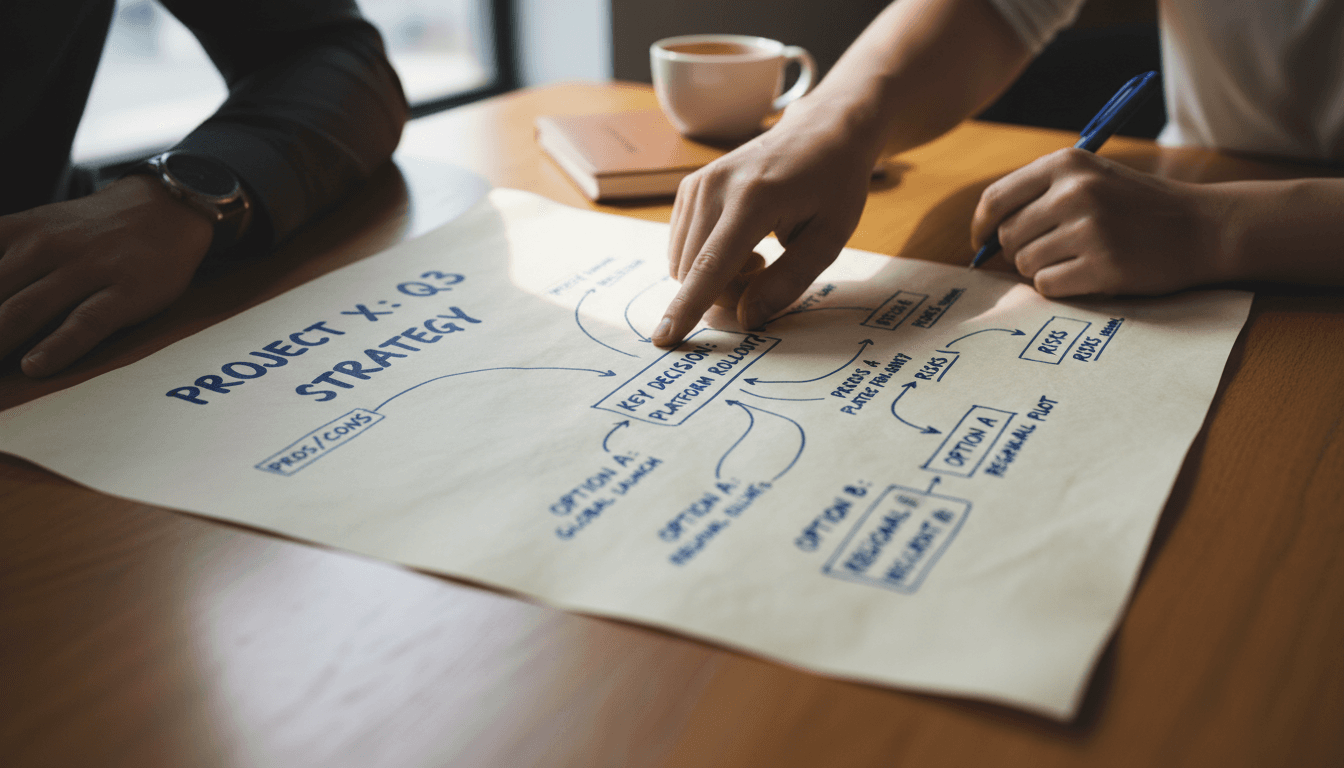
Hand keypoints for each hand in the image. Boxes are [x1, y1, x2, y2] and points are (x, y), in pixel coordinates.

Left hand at [0, 175, 213, 376]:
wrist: (167, 209)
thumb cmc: (95, 230)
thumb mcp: (35, 228)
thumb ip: (2, 259)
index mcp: (16, 233)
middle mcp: (44, 249)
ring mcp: (86, 270)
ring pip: (25, 311)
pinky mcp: (124, 292)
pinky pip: (85, 322)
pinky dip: (58, 346)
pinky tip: (35, 366)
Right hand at [653, 97, 882, 345]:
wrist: (822, 131)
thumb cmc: (834, 185)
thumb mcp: (829, 238)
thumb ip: (788, 282)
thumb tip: (746, 319)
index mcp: (754, 199)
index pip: (711, 265)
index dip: (688, 308)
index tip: (665, 340)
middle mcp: (715, 187)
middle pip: (693, 272)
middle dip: (724, 294)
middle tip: (767, 277)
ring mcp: (697, 184)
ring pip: (682, 262)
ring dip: (715, 278)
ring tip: (758, 257)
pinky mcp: (690, 188)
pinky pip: (681, 246)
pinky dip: (706, 259)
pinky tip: (740, 243)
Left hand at [971, 148, 1227, 296]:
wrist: (1202, 227)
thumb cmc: (1137, 207)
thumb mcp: (1090, 179)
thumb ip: (1038, 196)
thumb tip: (985, 235)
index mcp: (1066, 164)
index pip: (995, 199)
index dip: (981, 227)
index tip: (981, 242)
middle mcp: (1075, 192)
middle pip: (1008, 237)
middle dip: (1019, 252)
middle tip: (1051, 252)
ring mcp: (1090, 229)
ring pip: (1025, 264)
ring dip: (1043, 270)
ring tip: (1077, 259)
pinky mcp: (1103, 266)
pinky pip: (1048, 286)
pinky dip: (1061, 287)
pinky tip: (1088, 275)